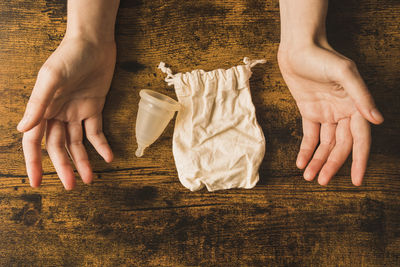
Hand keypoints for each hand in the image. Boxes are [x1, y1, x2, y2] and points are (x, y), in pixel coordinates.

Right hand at [17, 37, 115, 188]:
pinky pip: (97, 131)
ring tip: (90, 180)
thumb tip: (21, 129)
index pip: (35, 142)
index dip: (35, 162)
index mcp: (43, 109)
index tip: (37, 183)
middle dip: (64, 167)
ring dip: (83, 161)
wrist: (95, 43)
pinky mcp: (94, 108)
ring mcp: (77, 112)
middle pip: (59, 147)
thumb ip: (38, 104)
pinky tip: (108, 158)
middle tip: (72, 186)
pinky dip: (102, 145)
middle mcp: (58, 114)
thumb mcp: (52, 78)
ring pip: (78, 143)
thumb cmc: (69, 56)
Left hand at [278, 44, 382, 185]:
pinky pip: (309, 135)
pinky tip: (301, 162)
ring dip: (317, 160)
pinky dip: (305, 149)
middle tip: (322, 182)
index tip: (357, 180)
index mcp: (355, 106)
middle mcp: (342, 112)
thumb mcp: (344, 73)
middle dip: (331, 164)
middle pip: (340, 146)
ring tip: (309, 177)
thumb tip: (377, 120)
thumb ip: (361, 96)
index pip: (360, 139)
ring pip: (324, 144)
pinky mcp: (309, 111)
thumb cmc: (323, 56)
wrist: (298, 47)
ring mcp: (326, 113)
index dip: (359, 160)